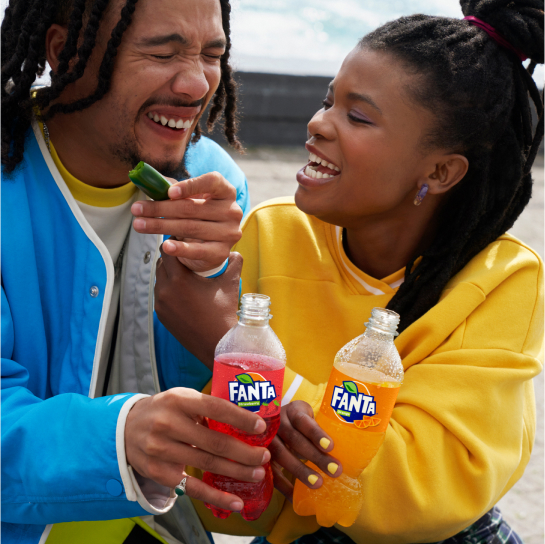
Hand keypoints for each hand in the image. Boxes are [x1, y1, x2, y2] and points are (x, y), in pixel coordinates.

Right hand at [125, 388, 269, 512]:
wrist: (125, 428)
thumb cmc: (164, 410)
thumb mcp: (182, 398)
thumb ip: (208, 406)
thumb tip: (246, 419)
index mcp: (179, 400)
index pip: (215, 408)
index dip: (240, 418)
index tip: (261, 426)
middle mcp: (169, 425)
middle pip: (214, 442)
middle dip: (244, 451)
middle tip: (265, 456)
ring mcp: (162, 450)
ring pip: (207, 464)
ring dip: (236, 472)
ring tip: (258, 474)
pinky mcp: (161, 473)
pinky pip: (193, 487)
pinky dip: (216, 497)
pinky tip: (236, 502)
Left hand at [131, 172, 242, 272]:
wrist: (209, 246)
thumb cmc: (198, 216)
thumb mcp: (189, 199)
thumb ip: (173, 190)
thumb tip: (151, 182)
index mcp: (226, 192)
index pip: (213, 182)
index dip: (191, 185)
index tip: (168, 192)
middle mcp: (232, 211)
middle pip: (193, 208)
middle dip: (161, 209)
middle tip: (137, 209)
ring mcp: (229, 233)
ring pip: (190, 228)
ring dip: (161, 226)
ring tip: (139, 225)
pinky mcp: (221, 252)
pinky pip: (197, 250)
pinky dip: (179, 248)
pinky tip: (165, 245)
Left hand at [154, 248, 241, 369]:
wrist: (216, 344)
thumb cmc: (223, 315)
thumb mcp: (230, 284)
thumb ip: (233, 263)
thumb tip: (235, 252)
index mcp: (179, 279)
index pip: (168, 250)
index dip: (175, 242)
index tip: (185, 240)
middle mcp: (165, 290)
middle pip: (161, 263)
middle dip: (172, 257)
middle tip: (186, 255)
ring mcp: (160, 304)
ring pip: (159, 278)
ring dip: (169, 272)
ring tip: (184, 271)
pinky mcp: (161, 314)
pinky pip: (160, 294)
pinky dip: (168, 288)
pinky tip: (182, 289)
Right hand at [269, 400, 341, 500]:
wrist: (275, 421)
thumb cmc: (299, 423)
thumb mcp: (308, 418)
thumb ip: (319, 429)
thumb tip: (347, 451)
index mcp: (292, 411)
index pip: (304, 421)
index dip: (316, 433)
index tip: (331, 446)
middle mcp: (276, 422)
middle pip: (294, 439)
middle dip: (315, 456)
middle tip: (334, 470)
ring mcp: (266, 438)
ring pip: (280, 454)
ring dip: (300, 471)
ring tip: (318, 483)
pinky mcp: (260, 455)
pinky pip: (270, 471)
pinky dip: (283, 485)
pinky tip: (295, 496)